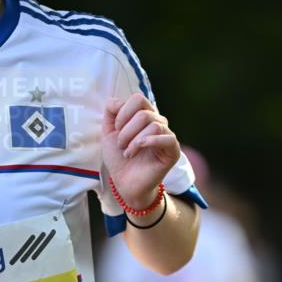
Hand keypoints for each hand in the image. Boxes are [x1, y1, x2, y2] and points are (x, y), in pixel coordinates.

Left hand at [101, 93, 180, 208]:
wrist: (125, 182)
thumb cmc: (119, 158)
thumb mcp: (108, 132)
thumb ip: (111, 113)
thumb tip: (116, 101)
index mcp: (145, 115)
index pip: (138, 99)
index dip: (123, 112)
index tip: (116, 129)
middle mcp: (158, 123)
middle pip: (144, 113)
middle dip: (126, 130)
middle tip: (121, 145)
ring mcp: (167, 136)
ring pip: (153, 125)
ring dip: (134, 140)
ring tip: (127, 152)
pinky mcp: (173, 151)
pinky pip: (168, 138)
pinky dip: (149, 142)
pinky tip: (138, 149)